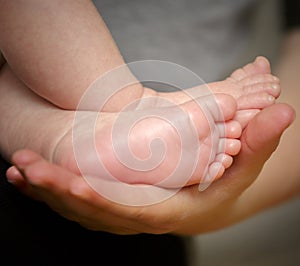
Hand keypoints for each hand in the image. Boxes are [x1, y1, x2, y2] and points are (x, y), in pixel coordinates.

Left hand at [6, 103, 294, 234]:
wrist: (207, 199)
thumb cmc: (224, 182)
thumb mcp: (244, 163)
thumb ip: (260, 139)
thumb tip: (285, 111)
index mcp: (168, 212)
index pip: (132, 212)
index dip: (104, 201)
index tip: (76, 184)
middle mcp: (138, 216)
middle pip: (94, 210)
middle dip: (59, 191)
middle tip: (28, 167)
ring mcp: (121, 210)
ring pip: (77, 207)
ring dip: (45, 189)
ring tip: (16, 167)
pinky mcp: (112, 200)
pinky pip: (75, 196)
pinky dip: (48, 188)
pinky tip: (24, 173)